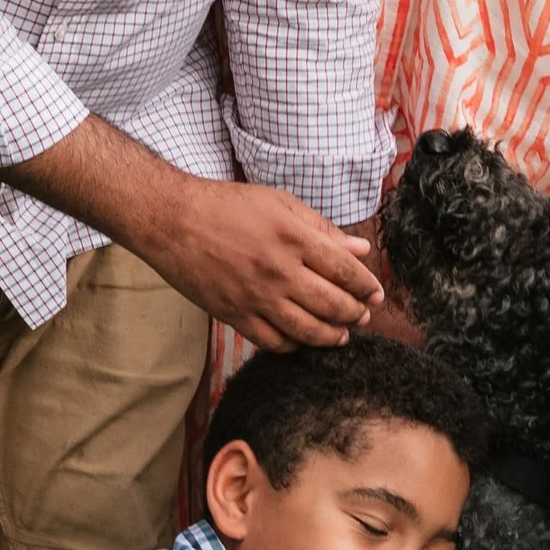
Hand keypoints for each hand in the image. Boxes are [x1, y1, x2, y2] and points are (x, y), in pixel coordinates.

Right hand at [148, 175, 383, 351]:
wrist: (173, 221)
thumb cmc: (227, 206)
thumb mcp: (280, 204)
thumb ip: (322, 229)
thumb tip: (360, 250)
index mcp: (294, 239)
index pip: (346, 271)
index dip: (367, 287)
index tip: (376, 294)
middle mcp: (279, 272)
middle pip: (333, 305)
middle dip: (355, 314)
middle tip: (362, 315)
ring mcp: (257, 298)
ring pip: (308, 330)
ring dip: (332, 336)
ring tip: (341, 335)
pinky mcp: (235, 316)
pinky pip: (274, 342)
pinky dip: (294, 346)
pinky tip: (302, 339)